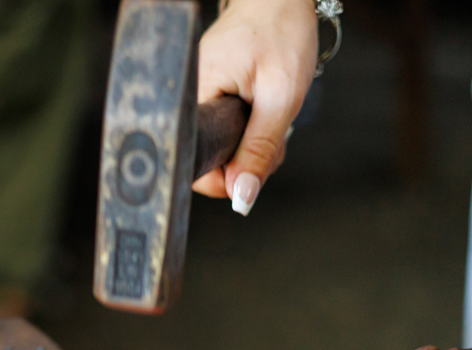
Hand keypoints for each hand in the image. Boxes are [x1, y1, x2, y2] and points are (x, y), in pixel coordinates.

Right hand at [192, 0, 318, 214]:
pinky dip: (250, 127)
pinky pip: (226, 127)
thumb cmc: (281, 32)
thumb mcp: (280, 97)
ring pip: (223, 144)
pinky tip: (264, 109)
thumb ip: (260, 150)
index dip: (226, 177)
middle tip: (275, 137)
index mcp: (195, 96)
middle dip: (247, 159)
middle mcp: (190, 96)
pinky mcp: (211, 91)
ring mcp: (200, 94)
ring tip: (274, 116)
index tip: (255, 169)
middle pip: (211, 157)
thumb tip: (241, 197)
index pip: (197, 162)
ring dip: (254, 143)